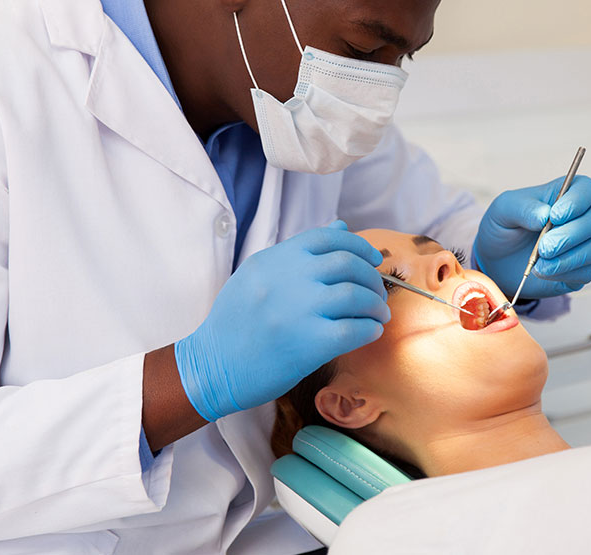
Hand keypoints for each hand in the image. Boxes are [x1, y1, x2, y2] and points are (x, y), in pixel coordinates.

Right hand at [174, 220, 388, 421]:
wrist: (212, 365)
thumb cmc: (236, 321)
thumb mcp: (259, 274)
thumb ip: (299, 251)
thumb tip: (342, 225)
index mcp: (276, 258)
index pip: (328, 237)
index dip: (358, 245)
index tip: (372, 260)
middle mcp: (288, 278)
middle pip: (348, 264)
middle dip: (372, 277)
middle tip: (377, 292)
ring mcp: (299, 310)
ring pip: (356, 295)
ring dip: (376, 304)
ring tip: (378, 314)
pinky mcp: (308, 344)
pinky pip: (354, 329)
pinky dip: (370, 329)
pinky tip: (370, 332)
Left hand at [473, 175, 590, 298]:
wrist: (496, 258)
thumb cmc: (503, 227)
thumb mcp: (503, 210)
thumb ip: (522, 208)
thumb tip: (544, 214)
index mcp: (564, 194)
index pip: (586, 189)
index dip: (576, 201)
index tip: (555, 216)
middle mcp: (580, 216)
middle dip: (570, 235)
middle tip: (544, 246)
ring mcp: (584, 242)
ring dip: (568, 257)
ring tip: (540, 262)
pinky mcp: (582, 267)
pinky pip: (587, 271)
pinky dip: (565, 272)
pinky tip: (544, 271)